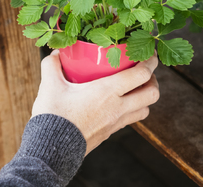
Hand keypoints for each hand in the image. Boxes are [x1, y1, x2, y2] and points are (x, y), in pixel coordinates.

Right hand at [32, 50, 159, 154]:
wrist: (52, 148)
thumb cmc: (54, 115)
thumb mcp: (50, 85)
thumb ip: (52, 65)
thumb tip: (56, 53)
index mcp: (107, 92)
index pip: (140, 75)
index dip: (150, 62)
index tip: (150, 54)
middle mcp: (117, 107)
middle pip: (152, 94)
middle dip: (153, 80)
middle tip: (144, 71)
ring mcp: (116, 122)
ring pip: (145, 109)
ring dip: (145, 97)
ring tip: (135, 87)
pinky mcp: (110, 132)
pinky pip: (131, 119)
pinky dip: (132, 108)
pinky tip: (118, 102)